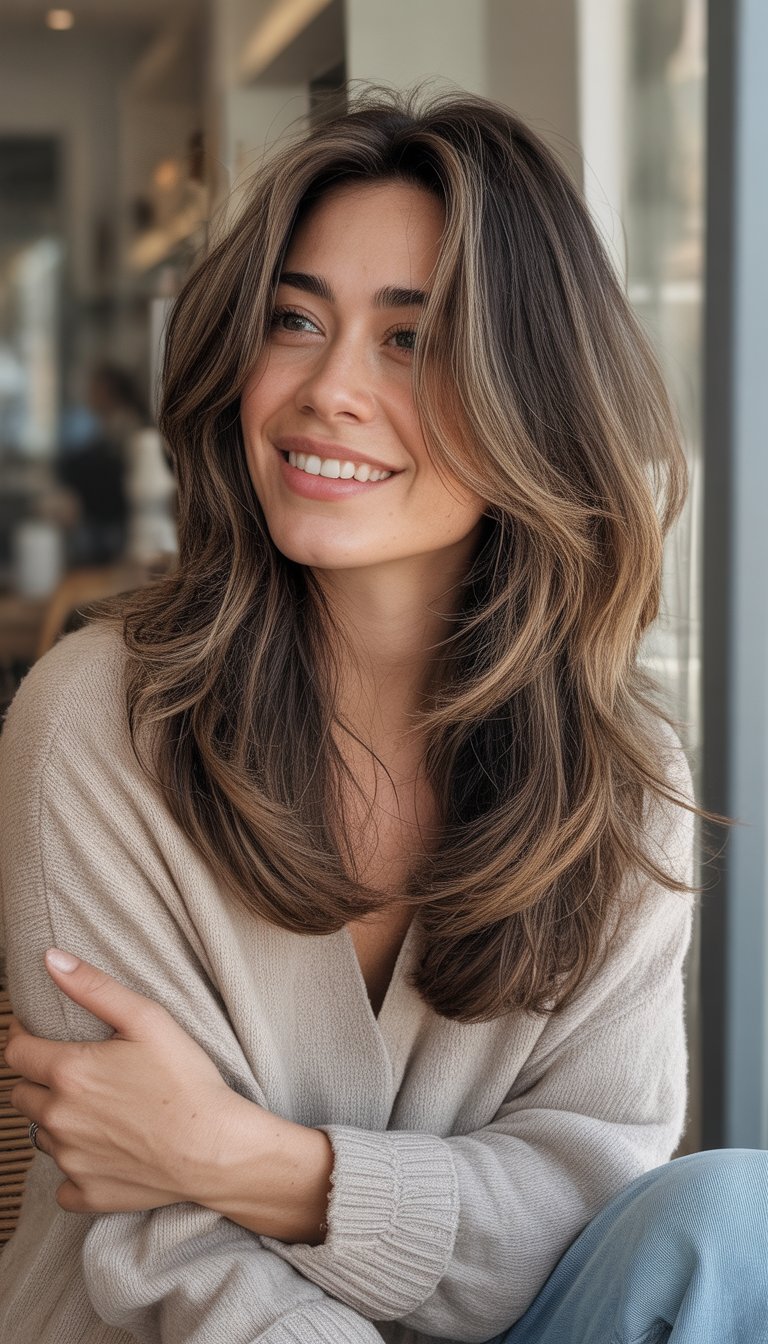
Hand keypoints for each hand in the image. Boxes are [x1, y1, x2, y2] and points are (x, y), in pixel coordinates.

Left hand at [4, 948, 251, 1214]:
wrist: (215, 1148)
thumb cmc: (186, 1080)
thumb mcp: (148, 1019)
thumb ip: (94, 987)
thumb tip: (51, 959)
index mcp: (69, 1073)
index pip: (16, 1053)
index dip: (23, 1038)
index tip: (38, 1035)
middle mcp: (59, 1118)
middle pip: (21, 1096)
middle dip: (39, 1081)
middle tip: (78, 1073)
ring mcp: (70, 1160)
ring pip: (41, 1136)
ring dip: (58, 1121)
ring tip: (98, 1110)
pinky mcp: (86, 1193)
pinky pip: (62, 1182)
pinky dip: (76, 1167)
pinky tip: (104, 1151)